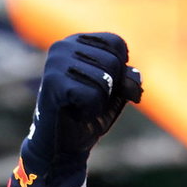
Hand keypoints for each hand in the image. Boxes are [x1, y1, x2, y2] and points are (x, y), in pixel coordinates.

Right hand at [28, 33, 142, 158]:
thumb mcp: (116, 93)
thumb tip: (135, 75)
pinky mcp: (52, 83)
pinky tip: (75, 113)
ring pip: (104, 79)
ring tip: (81, 106)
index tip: (104, 87)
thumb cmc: (89, 114)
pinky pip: (92, 95)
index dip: (120, 71)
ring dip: (100, 101)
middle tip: (90, 100)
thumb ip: (127, 79)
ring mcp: (54, 63)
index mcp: (77, 41)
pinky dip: (91, 110)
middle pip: (113, 62)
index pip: (116, 43)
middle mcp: (62, 46)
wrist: (64, 145)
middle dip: (111, 89)